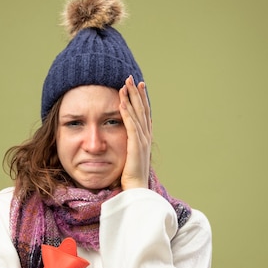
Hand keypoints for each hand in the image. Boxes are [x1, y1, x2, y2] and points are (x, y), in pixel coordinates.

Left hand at [118, 75, 151, 190]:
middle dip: (137, 93)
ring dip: (131, 98)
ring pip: (137, 114)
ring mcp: (142, 141)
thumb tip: (123, 139)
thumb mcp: (130, 156)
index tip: (138, 86)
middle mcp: (145, 137)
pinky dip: (127, 113)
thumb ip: (129, 145)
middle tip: (132, 78)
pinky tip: (122, 103)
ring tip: (126, 84)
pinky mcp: (135, 146)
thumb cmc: (131, 176)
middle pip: (142, 109)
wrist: (137, 190)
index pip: (144, 113)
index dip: (142, 98)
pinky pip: (131, 126)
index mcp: (144, 138)